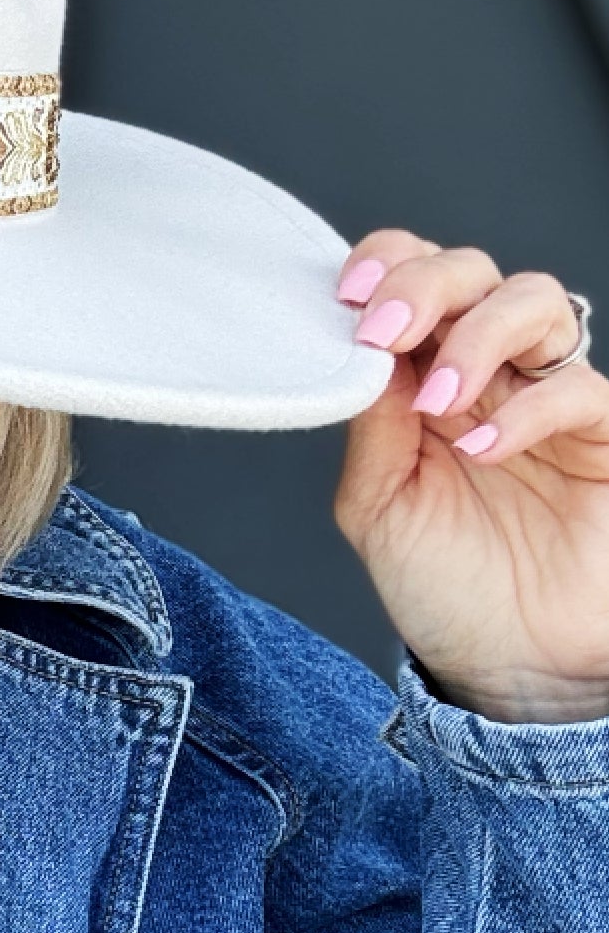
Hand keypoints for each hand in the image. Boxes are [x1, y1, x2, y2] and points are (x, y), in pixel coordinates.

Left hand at [333, 228, 608, 721]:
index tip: (349, 295)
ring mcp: (545, 399)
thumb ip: (372, 426)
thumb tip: (361, 350)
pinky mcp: (601, 437)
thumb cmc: (446, 587)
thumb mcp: (379, 506)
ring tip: (440, 399)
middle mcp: (488, 373)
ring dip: (478, 332)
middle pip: (473, 273)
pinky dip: (526, 409)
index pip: (413, 280)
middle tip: (386, 331)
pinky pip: (579, 389)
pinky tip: (482, 449)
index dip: (386, 266)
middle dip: (425, 285)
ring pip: (536, 302)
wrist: (510, 666)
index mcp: (424, 378)